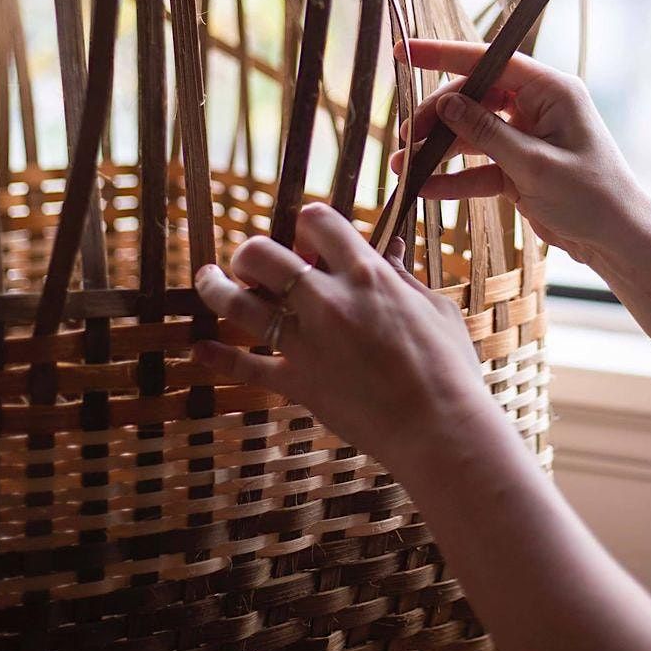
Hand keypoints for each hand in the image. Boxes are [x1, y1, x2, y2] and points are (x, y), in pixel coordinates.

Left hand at [192, 202, 493, 471]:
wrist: (440, 429)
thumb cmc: (450, 368)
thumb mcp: (437, 309)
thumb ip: (405, 276)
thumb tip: (390, 250)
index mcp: (367, 275)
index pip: (318, 221)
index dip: (309, 222)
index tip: (310, 236)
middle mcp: (328, 301)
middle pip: (263, 254)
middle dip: (254, 251)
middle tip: (257, 262)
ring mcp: (306, 343)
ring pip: (238, 303)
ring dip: (217, 286)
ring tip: (210, 279)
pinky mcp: (297, 383)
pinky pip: (244, 367)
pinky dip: (217, 358)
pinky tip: (200, 350)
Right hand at [391, 39, 645, 263]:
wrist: (615, 240)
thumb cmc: (591, 197)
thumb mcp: (535, 164)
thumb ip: (487, 133)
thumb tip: (446, 103)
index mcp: (551, 91)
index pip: (491, 61)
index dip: (444, 55)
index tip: (405, 53)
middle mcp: (537, 108)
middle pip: (475, 99)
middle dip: (437, 118)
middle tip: (405, 137)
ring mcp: (527, 138)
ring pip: (472, 134)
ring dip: (439, 151)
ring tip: (403, 166)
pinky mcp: (519, 169)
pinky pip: (479, 167)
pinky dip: (455, 178)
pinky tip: (425, 189)